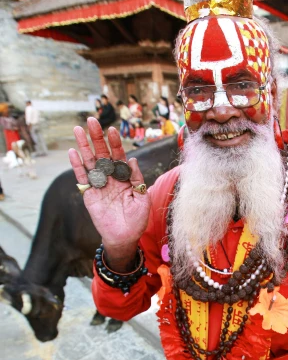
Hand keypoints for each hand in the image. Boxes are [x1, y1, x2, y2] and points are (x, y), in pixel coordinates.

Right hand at [69, 118, 150, 259]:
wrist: (124, 237)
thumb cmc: (137, 220)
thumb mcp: (142, 198)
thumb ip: (136, 179)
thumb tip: (133, 160)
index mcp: (125, 177)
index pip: (119, 156)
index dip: (115, 143)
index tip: (111, 130)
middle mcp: (111, 178)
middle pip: (102, 154)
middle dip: (97, 138)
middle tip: (91, 121)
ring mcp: (99, 185)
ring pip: (90, 162)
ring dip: (84, 146)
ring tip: (78, 129)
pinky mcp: (89, 194)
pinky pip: (82, 177)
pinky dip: (77, 165)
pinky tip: (73, 152)